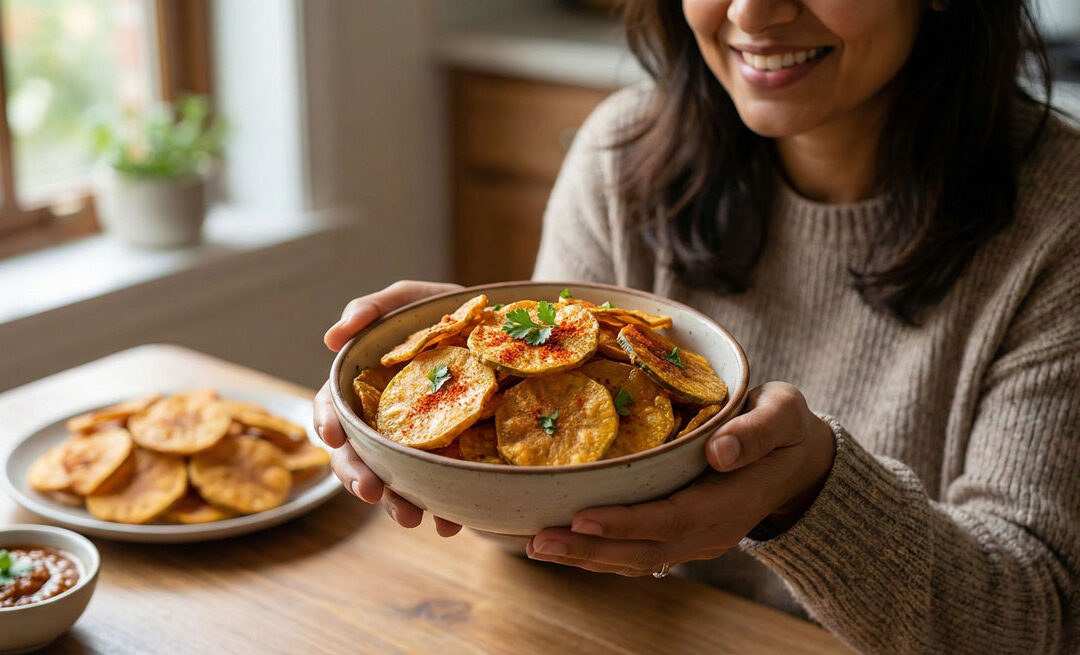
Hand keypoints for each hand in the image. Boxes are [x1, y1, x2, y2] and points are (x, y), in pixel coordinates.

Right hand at [313, 280, 463, 536]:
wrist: (508, 332)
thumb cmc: (447, 311)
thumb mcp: (412, 299)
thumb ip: (372, 308)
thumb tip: (332, 338)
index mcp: (367, 386)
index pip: (332, 407)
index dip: (327, 423)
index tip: (334, 437)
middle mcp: (385, 421)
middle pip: (357, 454)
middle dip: (359, 476)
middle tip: (373, 491)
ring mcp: (416, 445)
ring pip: (393, 481)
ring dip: (397, 502)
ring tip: (412, 517)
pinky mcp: (451, 461)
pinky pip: (439, 490)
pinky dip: (441, 509)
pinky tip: (450, 523)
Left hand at [525, 381, 835, 574]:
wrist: (800, 463)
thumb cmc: (787, 428)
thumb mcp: (783, 415)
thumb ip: (755, 432)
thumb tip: (719, 452)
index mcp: (729, 503)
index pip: (671, 519)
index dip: (626, 522)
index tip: (582, 518)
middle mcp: (708, 532)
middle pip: (642, 550)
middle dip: (587, 549)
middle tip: (536, 542)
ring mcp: (694, 541)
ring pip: (634, 558)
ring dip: (584, 557)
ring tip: (533, 545)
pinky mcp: (681, 536)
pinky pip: (635, 553)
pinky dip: (597, 551)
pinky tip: (561, 542)